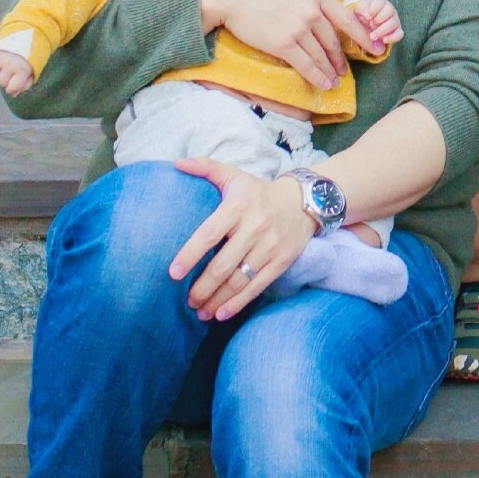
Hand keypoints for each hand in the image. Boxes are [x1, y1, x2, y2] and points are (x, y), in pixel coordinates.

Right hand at [0, 49, 33, 94]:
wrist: (23, 41)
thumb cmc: (27, 61)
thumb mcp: (31, 73)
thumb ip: (24, 86)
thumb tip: (13, 94)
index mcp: (22, 70)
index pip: (11, 88)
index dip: (12, 89)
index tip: (14, 86)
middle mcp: (10, 64)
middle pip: (2, 83)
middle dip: (6, 82)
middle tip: (11, 76)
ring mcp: (0, 59)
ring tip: (4, 72)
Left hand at [168, 159, 311, 320]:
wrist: (305, 200)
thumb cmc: (258, 191)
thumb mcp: (234, 175)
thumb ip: (205, 167)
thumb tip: (176, 164)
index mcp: (238, 206)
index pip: (209, 234)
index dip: (190, 254)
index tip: (173, 273)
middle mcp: (255, 227)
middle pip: (223, 265)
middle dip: (202, 288)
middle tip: (186, 301)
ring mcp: (270, 246)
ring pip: (239, 280)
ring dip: (217, 300)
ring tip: (200, 311)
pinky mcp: (282, 261)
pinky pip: (257, 286)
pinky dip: (238, 303)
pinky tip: (221, 314)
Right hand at [199, 0, 352, 89]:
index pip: (347, 18)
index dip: (363, 36)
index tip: (375, 47)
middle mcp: (312, 11)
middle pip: (334, 40)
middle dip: (341, 58)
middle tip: (346, 69)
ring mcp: (299, 28)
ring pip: (322, 55)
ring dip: (331, 70)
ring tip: (335, 79)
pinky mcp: (283, 44)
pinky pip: (306, 65)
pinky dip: (318, 77)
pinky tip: (324, 85)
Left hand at [347, 0, 403, 54]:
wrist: (366, 24)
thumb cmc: (363, 14)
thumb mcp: (359, 9)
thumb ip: (362, 9)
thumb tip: (368, 15)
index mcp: (379, 2)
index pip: (380, 2)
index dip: (374, 9)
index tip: (367, 16)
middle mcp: (389, 9)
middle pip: (390, 11)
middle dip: (378, 19)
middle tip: (370, 24)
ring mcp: (395, 20)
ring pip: (393, 23)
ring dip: (382, 30)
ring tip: (372, 36)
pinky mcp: (397, 31)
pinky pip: (399, 34)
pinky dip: (392, 37)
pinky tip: (383, 40)